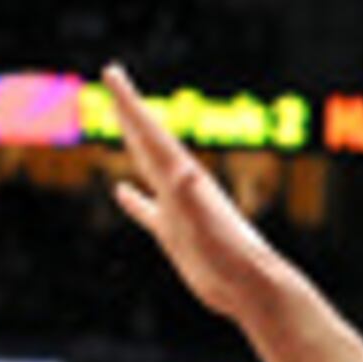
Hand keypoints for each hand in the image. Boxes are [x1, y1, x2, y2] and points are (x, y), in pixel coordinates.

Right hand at [106, 65, 299, 318]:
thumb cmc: (234, 258)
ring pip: (148, 169)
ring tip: (120, 127)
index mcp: (185, 177)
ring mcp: (177, 210)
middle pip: (148, 140)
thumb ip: (195, 198)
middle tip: (113, 79)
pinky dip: (133, 200)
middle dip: (129, 111)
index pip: (151, 132)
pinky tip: (121, 192)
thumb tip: (184, 173)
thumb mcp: (209, 224)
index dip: (129, 103)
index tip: (112, 73)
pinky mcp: (175, 235)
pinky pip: (147, 211)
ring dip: (133, 146)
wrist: (250, 288)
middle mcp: (181, 187)